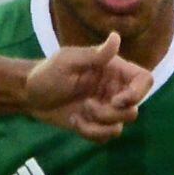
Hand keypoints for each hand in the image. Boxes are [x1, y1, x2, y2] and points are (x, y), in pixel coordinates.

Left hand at [24, 32, 152, 141]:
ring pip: (120, 126)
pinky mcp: (95, 125)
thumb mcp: (67, 61)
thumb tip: (116, 37)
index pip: (144, 80)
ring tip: (79, 113)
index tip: (117, 100)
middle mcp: (114, 90)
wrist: (28, 94)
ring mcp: (105, 109)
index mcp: (113, 70)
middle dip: (110, 114)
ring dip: (98, 125)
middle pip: (134, 109)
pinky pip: (106, 137)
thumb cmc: (47, 72)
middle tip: (88, 105)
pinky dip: (90, 133)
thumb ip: (94, 55)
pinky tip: (74, 121)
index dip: (138, 93)